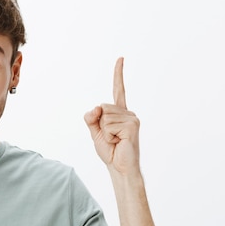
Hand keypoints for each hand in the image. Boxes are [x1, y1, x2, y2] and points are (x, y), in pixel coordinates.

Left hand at [84, 57, 140, 174]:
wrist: (120, 168)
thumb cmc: (110, 151)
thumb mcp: (95, 132)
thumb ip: (91, 118)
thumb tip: (97, 107)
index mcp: (119, 113)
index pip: (119, 90)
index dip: (118, 74)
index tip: (120, 58)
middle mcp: (128, 113)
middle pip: (102, 107)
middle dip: (100, 124)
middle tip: (110, 138)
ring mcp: (132, 118)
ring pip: (105, 116)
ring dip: (104, 132)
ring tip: (115, 140)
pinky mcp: (132, 125)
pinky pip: (109, 124)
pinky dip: (108, 135)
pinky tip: (119, 141)